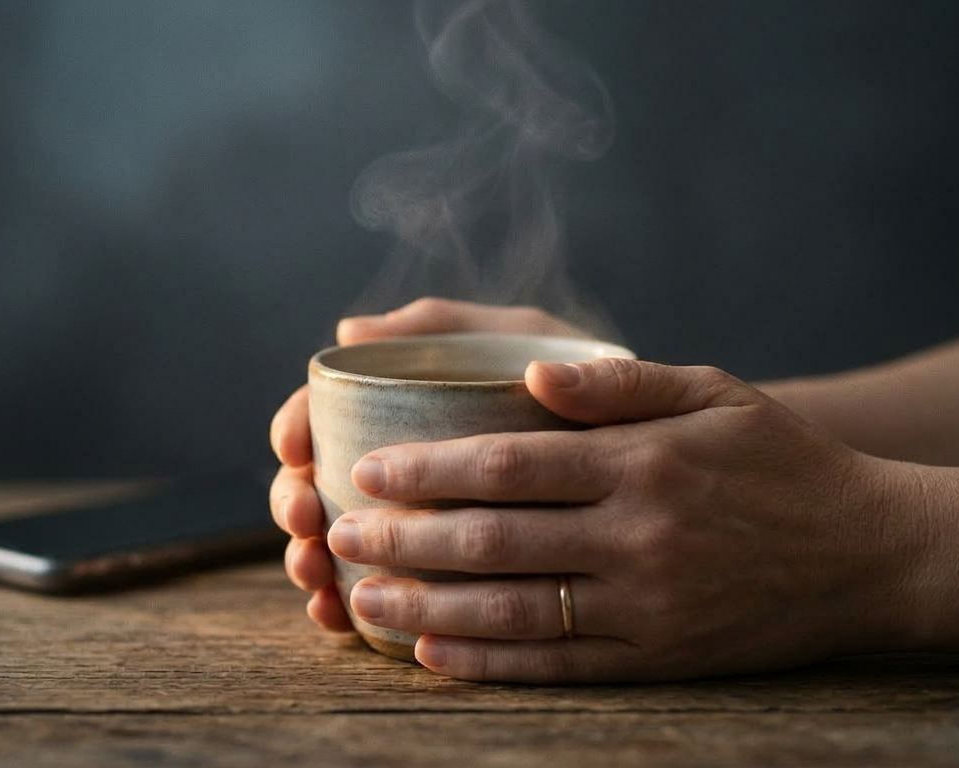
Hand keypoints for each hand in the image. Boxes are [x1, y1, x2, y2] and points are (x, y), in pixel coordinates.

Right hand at [269, 298, 587, 631]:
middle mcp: (400, 465)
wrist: (665, 448)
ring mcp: (416, 522)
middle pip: (317, 484)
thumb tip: (351, 331)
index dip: (295, 428)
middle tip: (305, 519)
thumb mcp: (524, 337)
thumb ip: (450, 325)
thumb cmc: (583, 379)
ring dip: (311, 561)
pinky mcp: (443, 577)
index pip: (324, 411)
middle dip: (296, 503)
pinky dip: (352, 609)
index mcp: (405, 402)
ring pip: (338, 546)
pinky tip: (340, 620)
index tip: (293, 448)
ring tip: (315, 577)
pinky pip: (387, 598)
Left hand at [324, 358, 922, 681]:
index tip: (366, 470)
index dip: (428, 470)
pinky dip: (490, 663)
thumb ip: (618, 383)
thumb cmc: (782, 462)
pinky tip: (433, 653)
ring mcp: (649, 605)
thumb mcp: (714, 392)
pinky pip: (560, 667)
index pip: (509, 463)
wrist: (873, 554)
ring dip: (427, 605)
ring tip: (363, 597)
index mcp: (642, 461)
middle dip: (404, 538)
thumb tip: (527, 376)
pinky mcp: (663, 658)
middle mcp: (639, 535)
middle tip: (336, 534)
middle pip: (496, 541)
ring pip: (515, 611)